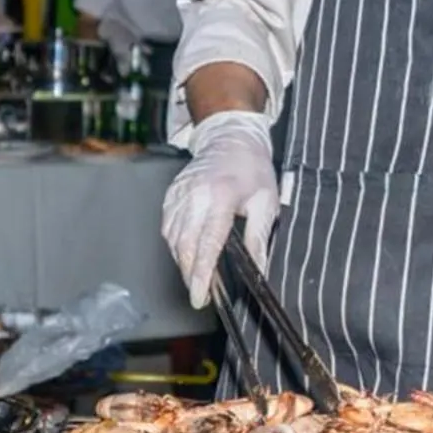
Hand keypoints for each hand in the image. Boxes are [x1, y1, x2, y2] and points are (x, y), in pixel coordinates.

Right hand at [161, 110, 279, 308]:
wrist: (231, 138)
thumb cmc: (252, 169)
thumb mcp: (266, 203)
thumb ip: (259, 238)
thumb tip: (258, 270)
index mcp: (220, 197)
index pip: (207, 243)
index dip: (202, 274)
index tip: (200, 295)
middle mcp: (195, 196)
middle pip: (184, 246)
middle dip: (190, 275)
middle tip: (200, 294)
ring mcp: (179, 194)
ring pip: (172, 239)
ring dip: (182, 261)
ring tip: (196, 275)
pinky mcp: (171, 194)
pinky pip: (166, 226)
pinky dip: (174, 243)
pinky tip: (186, 252)